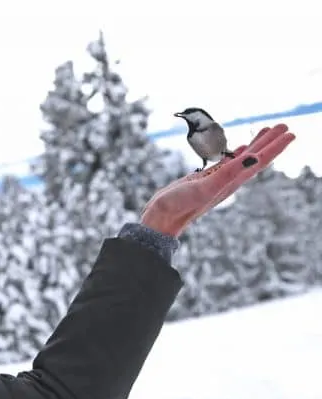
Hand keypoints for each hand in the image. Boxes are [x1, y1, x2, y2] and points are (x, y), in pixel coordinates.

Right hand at [140, 123, 295, 236]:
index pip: (258, 161)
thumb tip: (252, 159)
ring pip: (243, 158)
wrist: (162, 218)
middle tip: (284, 125)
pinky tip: (242, 149)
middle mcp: (229, 180)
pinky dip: (238, 153)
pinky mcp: (206, 178)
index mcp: (231, 182)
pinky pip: (228, 162)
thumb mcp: (204, 188)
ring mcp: (219, 179)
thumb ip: (227, 174)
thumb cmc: (179, 205)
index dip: (275, 147)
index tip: (290, 132)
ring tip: (267, 130)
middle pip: (255, 157)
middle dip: (270, 141)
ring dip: (257, 145)